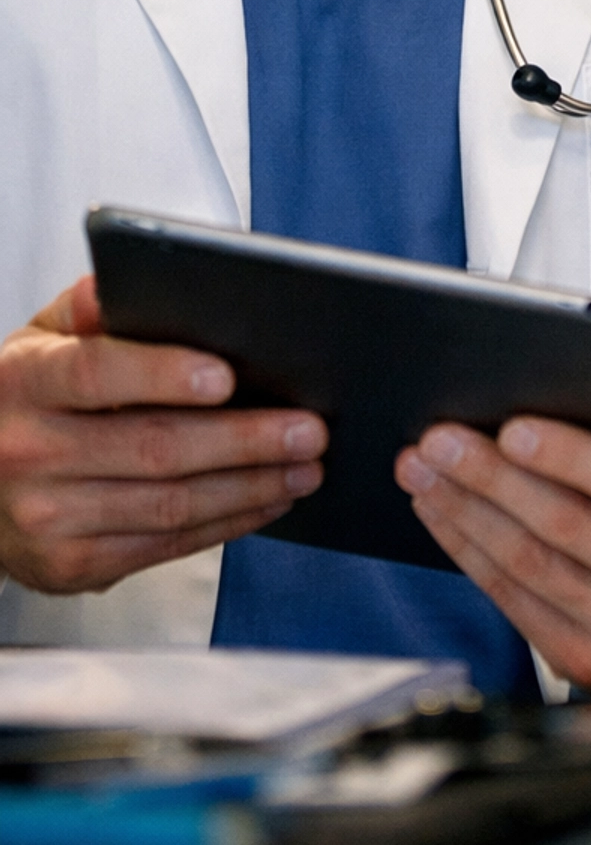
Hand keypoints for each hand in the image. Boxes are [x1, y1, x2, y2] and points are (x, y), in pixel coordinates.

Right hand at [0, 276, 326, 593]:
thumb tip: (126, 278)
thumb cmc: (27, 398)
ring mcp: (47, 518)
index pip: (95, 371)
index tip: (227, 375)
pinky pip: (165, 546)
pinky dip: (227, 524)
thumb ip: (86, 309)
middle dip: (244, 439)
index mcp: (23, 381)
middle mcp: (28, 452)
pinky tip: (266, 500)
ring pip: (169, 504)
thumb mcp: (41, 340)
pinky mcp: (70, 566)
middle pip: (153, 447)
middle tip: (308, 428)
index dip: (163, 374)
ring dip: (250, 487)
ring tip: (305, 466)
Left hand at [396, 376, 590, 690]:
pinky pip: (516, 603)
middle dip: (493, 479)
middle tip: (438, 439)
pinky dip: (472, 555)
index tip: (513, 427)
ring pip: (532, 566)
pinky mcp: (590, 665)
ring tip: (423, 470)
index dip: (573, 458)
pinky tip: (444, 515)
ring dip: (467, 514)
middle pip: (569, 527)